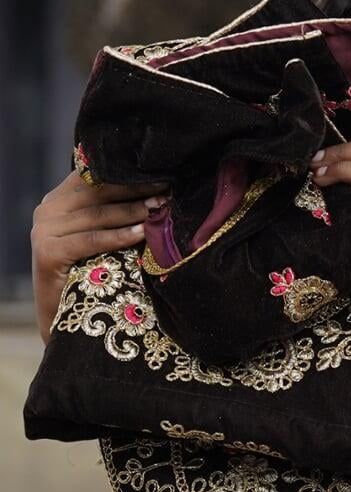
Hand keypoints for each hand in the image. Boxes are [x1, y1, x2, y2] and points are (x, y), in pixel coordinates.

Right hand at [31, 169, 168, 342]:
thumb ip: (111, 211)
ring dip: (133, 212)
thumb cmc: (88, 274)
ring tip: (159, 210)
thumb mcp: (98, 236)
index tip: (160, 175)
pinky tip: (141, 233)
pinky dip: (118, 236)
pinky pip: (91, 239)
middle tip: (166, 190)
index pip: (95, 178)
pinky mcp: (47, 252)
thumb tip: (156, 193)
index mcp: (58, 199)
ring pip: (97, 215)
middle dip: (135, 191)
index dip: (128, 176)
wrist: (61, 316)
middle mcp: (47, 210)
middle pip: (97, 193)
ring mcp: (43, 230)